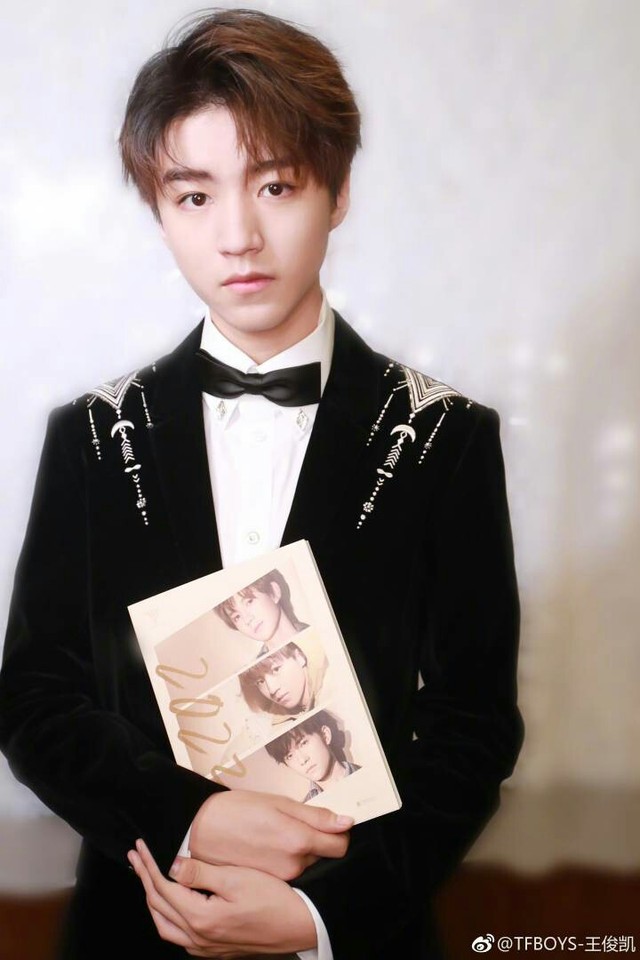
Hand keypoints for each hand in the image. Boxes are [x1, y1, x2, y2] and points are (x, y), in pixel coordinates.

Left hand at [128, 839, 316, 957]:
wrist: (301, 924)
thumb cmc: (273, 898)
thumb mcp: (237, 878)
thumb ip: (201, 873)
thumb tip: (171, 866)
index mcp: (200, 918)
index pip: (162, 888)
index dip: (148, 866)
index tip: (139, 846)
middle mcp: (198, 938)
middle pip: (158, 907)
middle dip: (144, 879)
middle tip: (136, 857)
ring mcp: (206, 948)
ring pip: (165, 926)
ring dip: (153, 900)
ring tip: (148, 877)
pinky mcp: (215, 949)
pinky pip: (179, 935)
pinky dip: (168, 916)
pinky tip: (173, 903)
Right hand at [190, 789, 351, 879]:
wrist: (199, 831)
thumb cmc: (237, 810)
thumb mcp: (278, 803)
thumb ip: (316, 815)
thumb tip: (347, 822)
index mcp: (298, 839)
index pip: (340, 845)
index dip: (338, 832)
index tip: (328, 824)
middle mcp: (294, 865)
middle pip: (324, 855)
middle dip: (317, 841)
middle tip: (293, 824)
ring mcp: (280, 878)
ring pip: (306, 864)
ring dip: (299, 852)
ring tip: (276, 835)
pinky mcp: (268, 885)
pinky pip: (289, 874)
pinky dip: (284, 862)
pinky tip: (268, 849)